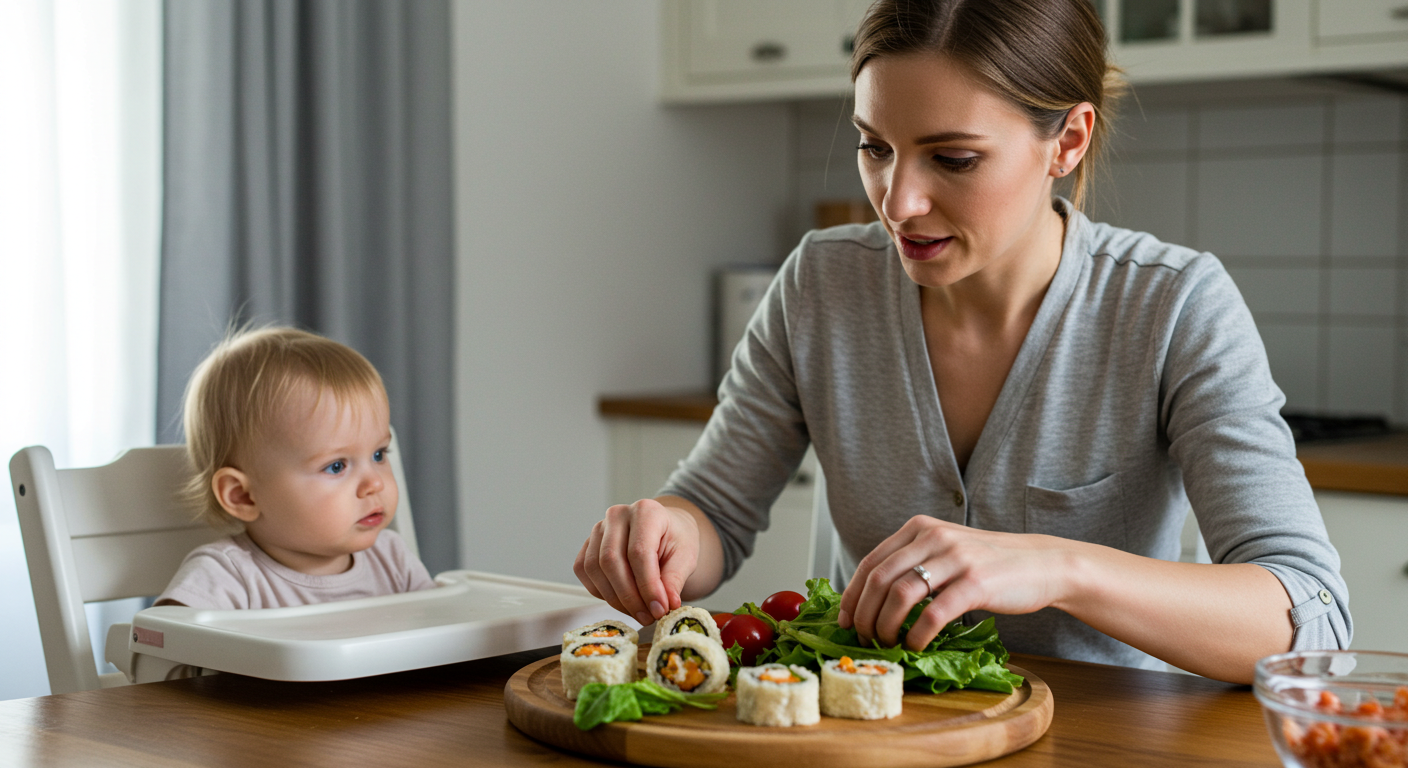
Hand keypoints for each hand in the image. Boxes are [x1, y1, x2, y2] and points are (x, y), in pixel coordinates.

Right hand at [573, 498, 699, 625]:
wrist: (664, 530)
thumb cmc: (675, 540)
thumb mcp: (686, 556)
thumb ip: (675, 579)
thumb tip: (666, 604)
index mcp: (646, 511)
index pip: (639, 552)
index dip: (648, 586)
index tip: (660, 609)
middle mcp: (618, 515)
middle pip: (611, 561)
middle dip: (629, 596)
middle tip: (648, 617)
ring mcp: (598, 528)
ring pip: (595, 569)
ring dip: (615, 598)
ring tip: (638, 612)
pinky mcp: (588, 544)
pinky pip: (584, 572)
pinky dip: (601, 592)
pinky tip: (622, 600)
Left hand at [836, 516, 1071, 649]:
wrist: (1042, 564)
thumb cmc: (990, 564)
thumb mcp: (946, 550)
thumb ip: (914, 563)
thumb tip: (872, 600)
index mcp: (920, 528)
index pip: (871, 562)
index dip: (852, 594)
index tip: (845, 620)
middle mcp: (933, 537)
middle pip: (879, 579)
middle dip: (865, 614)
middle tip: (864, 638)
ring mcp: (954, 558)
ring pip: (900, 595)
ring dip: (886, 627)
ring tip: (887, 644)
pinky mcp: (974, 583)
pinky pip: (932, 614)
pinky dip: (916, 635)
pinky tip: (915, 646)